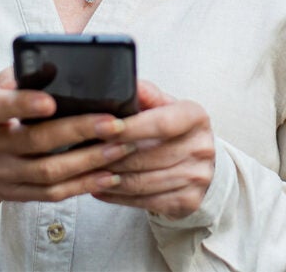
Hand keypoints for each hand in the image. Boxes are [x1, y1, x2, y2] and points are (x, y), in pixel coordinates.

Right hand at [0, 68, 136, 234]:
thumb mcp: (1, 88)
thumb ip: (25, 75)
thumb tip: (56, 64)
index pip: (0, 107)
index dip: (24, 104)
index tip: (52, 102)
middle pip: (35, 141)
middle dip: (78, 132)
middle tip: (114, 124)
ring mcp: (1, 174)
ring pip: (48, 172)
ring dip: (89, 161)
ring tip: (121, 147)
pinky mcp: (17, 195)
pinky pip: (53, 193)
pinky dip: (83, 185)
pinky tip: (109, 175)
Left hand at [91, 80, 214, 219]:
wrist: (200, 163)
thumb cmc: (174, 130)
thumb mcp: (164, 105)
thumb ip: (144, 94)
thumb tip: (122, 82)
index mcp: (195, 116)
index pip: (161, 123)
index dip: (130, 127)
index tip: (102, 128)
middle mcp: (201, 147)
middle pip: (148, 156)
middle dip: (112, 156)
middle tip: (84, 154)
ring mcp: (197, 177)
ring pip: (144, 182)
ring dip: (111, 179)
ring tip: (87, 173)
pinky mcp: (188, 201)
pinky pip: (146, 201)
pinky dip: (119, 197)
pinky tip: (100, 189)